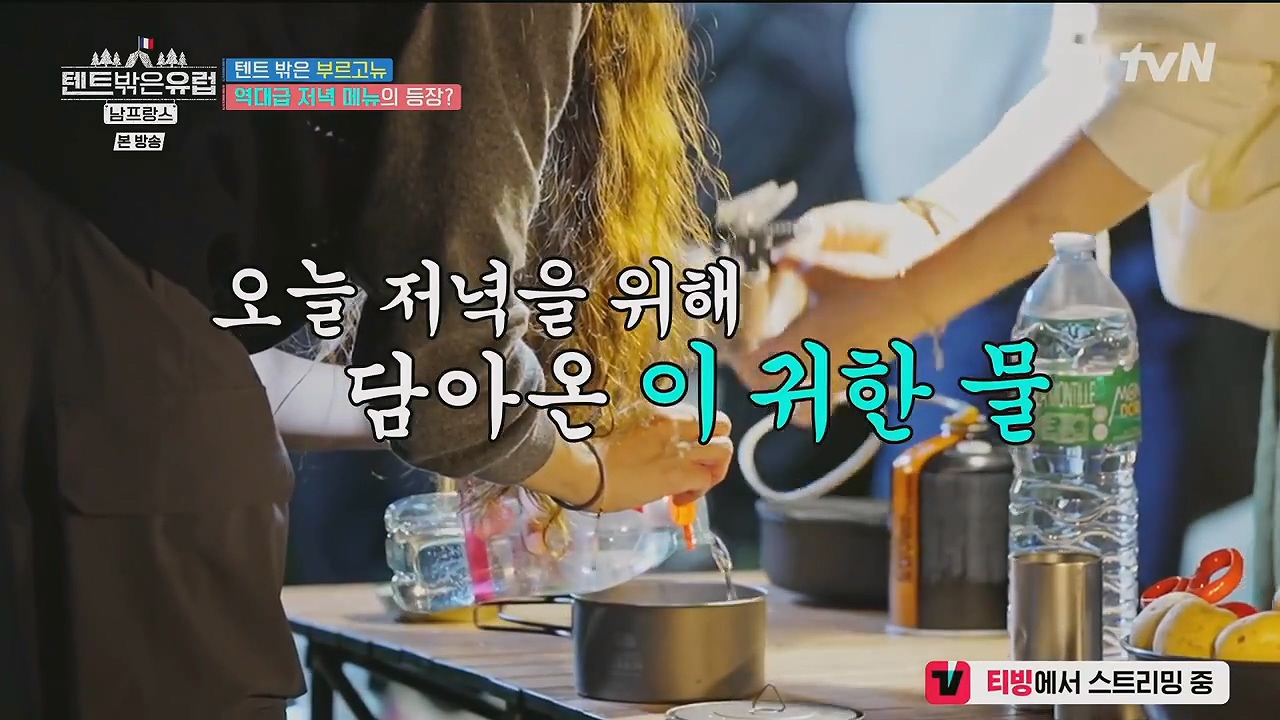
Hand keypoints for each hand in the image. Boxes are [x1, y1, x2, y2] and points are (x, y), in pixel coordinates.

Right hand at [591, 404, 732, 510]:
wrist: (581, 468)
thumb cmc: (590, 450)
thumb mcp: (622, 428)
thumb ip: (643, 434)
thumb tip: (648, 450)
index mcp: (659, 411)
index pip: (697, 416)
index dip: (696, 436)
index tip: (682, 451)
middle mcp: (674, 424)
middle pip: (722, 424)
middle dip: (717, 445)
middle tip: (700, 465)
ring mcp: (678, 448)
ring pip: (724, 450)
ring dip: (714, 470)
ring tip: (695, 484)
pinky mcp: (678, 474)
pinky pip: (706, 480)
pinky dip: (698, 493)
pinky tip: (678, 500)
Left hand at [727, 201, 943, 419]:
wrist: (911, 300)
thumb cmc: (864, 283)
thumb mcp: (821, 269)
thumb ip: (792, 265)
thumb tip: (774, 258)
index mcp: (798, 344)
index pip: (752, 368)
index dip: (737, 361)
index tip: (731, 350)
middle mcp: (814, 369)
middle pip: (768, 390)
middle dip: (754, 377)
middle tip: (749, 358)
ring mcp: (835, 378)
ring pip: (797, 402)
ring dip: (782, 389)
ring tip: (778, 367)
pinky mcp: (854, 377)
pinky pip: (823, 394)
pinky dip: (809, 387)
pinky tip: (810, 365)